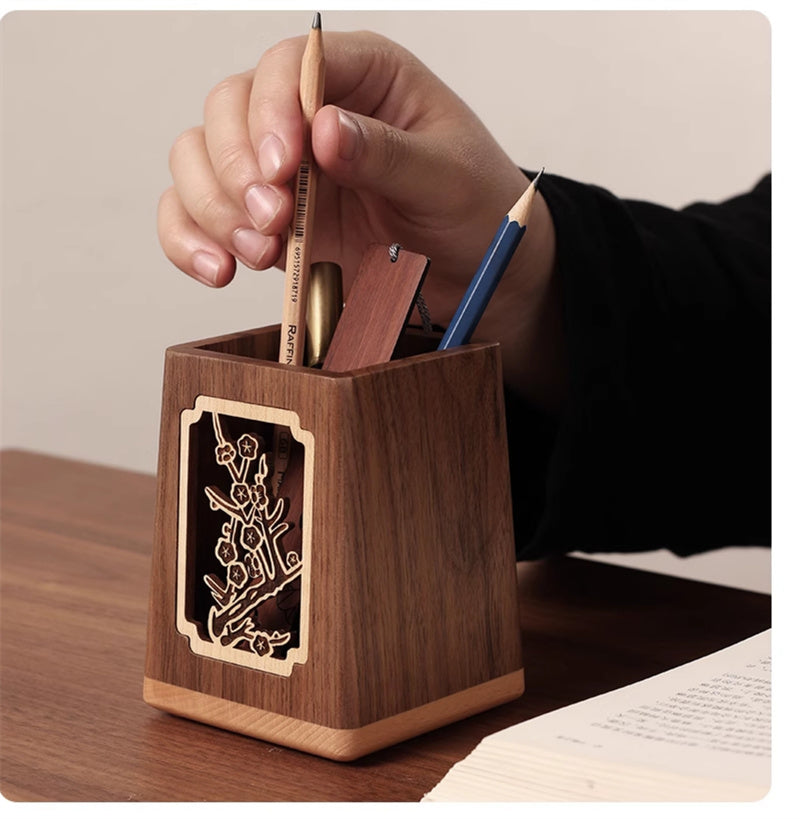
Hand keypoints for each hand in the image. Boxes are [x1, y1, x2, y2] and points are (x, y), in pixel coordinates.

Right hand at [158, 30, 561, 407]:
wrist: (475, 274)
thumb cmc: (474, 209)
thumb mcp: (448, 178)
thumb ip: (388, 153)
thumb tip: (324, 130)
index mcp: (363, 78)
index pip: (289, 65)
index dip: (272, 109)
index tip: (284, 166)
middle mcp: (310, 117)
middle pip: (229, 108)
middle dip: (237, 166)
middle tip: (273, 217)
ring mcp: (283, 173)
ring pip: (199, 160)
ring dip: (213, 206)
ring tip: (259, 252)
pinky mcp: (268, 224)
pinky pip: (199, 217)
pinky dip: (191, 240)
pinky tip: (218, 268)